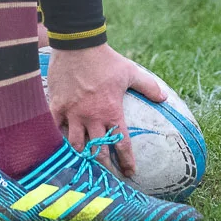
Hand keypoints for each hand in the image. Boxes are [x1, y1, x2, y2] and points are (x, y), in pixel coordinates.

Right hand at [45, 44, 166, 174]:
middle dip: (104, 166)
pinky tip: (61, 142)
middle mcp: (92, 118)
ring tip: (84, 161)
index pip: (121, 144)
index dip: (126, 161)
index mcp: (111, 112)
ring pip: (76, 144)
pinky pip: (56, 128)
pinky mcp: (57, 106)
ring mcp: (73, 113)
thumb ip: (148, 86)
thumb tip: (164, 97)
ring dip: (82, 155)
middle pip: (98, 151)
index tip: (130, 173)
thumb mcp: (130, 72)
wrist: (77, 45)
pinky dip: (60, 137)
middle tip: (107, 175)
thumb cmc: (105, 60)